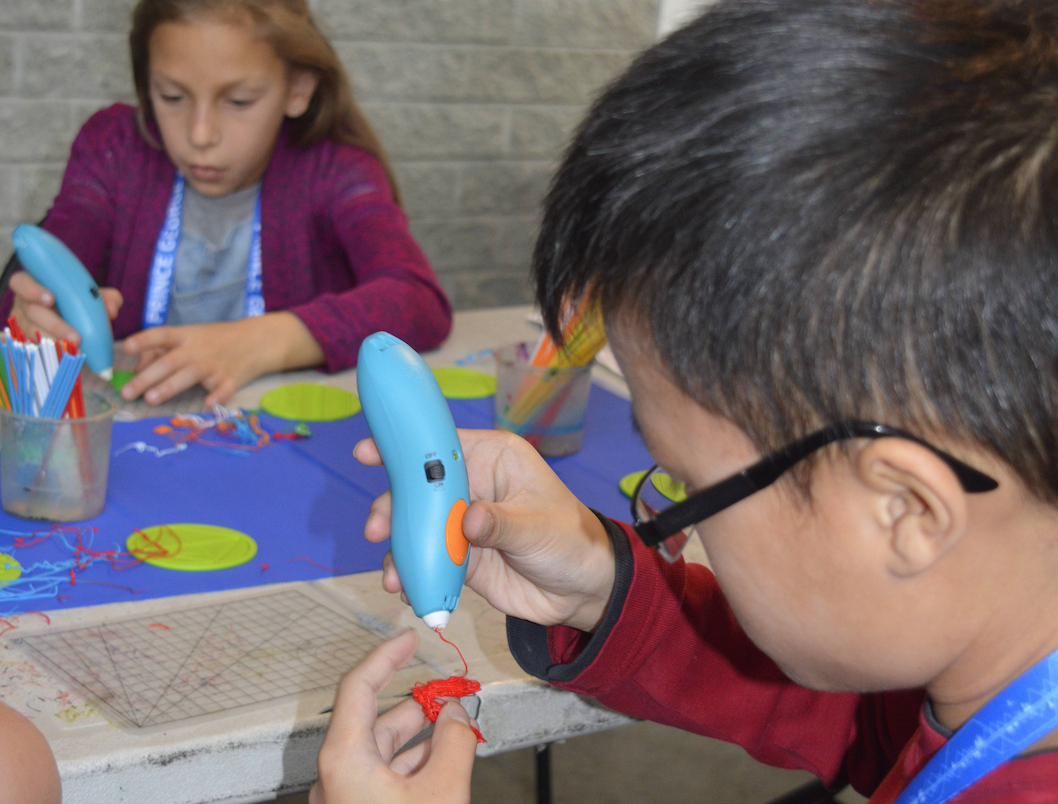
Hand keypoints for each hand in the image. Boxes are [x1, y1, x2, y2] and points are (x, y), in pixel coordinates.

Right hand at [9, 271, 121, 343]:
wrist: (77, 325)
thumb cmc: (80, 303)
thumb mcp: (93, 296)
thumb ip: (106, 298)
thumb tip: (112, 309)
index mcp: (35, 284)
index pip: (21, 282)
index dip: (32, 289)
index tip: (51, 299)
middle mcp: (24, 304)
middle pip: (31, 312)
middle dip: (54, 325)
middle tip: (76, 337)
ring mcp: (24, 324)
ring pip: (34, 334)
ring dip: (57, 343)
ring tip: (79, 351)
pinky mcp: (29, 343)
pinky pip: (38, 349)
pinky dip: (57, 353)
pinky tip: (72, 357)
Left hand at [120, 311, 323, 406]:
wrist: (256, 341)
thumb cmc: (214, 340)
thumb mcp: (189, 337)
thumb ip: (160, 351)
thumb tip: (137, 369)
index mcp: (185, 336)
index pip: (162, 335)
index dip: (144, 340)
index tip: (126, 347)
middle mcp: (198, 349)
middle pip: (170, 361)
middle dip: (148, 377)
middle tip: (127, 392)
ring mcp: (215, 365)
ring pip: (190, 375)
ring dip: (170, 386)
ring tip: (151, 399)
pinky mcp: (231, 379)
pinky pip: (224, 389)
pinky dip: (217, 396)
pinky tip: (208, 405)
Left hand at [309, 630, 477, 803]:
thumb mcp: (441, 791)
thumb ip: (454, 743)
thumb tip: (456, 714)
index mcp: (344, 759)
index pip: (358, 687)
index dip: (386, 657)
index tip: (408, 639)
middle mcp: (336, 775)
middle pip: (375, 720)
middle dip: (416, 703)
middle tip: (448, 692)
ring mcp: (344, 796)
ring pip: (381, 751)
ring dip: (419, 734)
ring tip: (454, 724)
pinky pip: (382, 776)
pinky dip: (412, 761)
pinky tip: (441, 758)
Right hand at [355, 429, 614, 632]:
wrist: (582, 590)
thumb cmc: (571, 541)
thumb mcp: (538, 529)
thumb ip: (500, 524)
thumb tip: (468, 520)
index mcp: (493, 459)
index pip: (441, 445)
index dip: (404, 446)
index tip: (368, 452)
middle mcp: (473, 485)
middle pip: (418, 488)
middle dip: (392, 508)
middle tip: (377, 530)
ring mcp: (461, 521)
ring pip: (416, 527)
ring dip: (399, 548)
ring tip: (393, 575)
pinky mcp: (458, 556)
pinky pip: (426, 560)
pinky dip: (412, 574)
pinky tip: (407, 589)